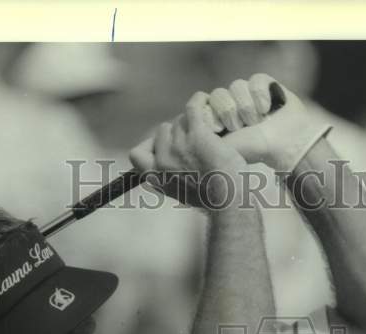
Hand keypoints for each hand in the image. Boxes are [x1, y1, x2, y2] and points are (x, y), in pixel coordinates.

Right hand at [129, 93, 247, 210]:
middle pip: (162, 131)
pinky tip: (204, 100)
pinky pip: (192, 108)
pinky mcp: (197, 134)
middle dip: (175, 131)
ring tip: (204, 122)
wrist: (228, 199)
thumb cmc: (210, 201)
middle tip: (192, 135)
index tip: (163, 145)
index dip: (150, 145)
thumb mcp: (181, 194)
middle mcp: (163, 161)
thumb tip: (170, 170)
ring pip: (179, 121)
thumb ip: (170, 180)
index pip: (137, 155)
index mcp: (156, 178)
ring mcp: (178, 146)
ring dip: (190, 120)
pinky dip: (199, 101)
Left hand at [207, 74, 315, 173]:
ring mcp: (249, 94)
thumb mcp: (222, 148)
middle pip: (218, 94)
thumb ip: (202, 136)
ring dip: (246, 106)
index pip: (205, 105)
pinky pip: (256, 79)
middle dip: (229, 112)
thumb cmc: (255, 151)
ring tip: (257, 121)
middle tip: (240, 127)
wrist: (285, 146)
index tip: (220, 129)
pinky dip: (261, 94)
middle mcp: (233, 105)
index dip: (211, 114)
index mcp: (219, 119)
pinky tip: (268, 109)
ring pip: (236, 86)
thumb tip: (187, 125)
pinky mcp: (266, 85)